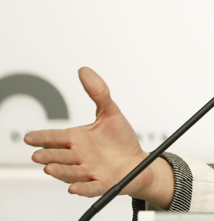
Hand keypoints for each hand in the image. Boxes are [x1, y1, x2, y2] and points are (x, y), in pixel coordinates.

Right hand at [23, 67, 153, 197]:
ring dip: (60, 171)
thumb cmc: (120, 140)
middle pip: (60, 156)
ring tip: (49, 168)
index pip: (56, 137)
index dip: (42, 137)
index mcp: (77, 139)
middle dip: (48, 155)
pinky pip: (90, 188)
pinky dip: (82, 189)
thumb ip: (98, 92)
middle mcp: (79, 156)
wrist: (138, 161)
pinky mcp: (102, 183)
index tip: (30, 137)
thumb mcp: (110, 112)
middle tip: (37, 154)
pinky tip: (74, 188)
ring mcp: (89, 171)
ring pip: (71, 172)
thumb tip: (84, 70)